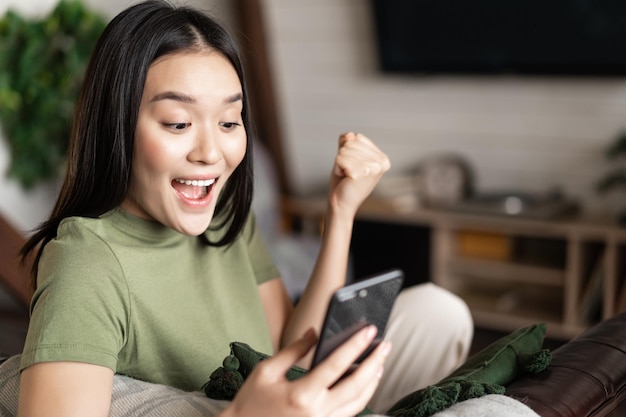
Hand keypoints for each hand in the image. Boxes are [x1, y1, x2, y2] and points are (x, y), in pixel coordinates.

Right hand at [224, 326, 390, 416]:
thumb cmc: (251, 402)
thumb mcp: (267, 371)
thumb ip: (294, 351)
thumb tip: (314, 333)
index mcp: (302, 394)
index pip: (337, 364)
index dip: (356, 345)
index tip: (370, 330)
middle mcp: (317, 413)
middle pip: (356, 385)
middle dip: (374, 363)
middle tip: (385, 345)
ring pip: (358, 403)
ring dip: (372, 382)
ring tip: (379, 363)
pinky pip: (349, 415)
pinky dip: (361, 398)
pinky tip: (365, 384)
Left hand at [328, 132, 389, 218]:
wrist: (341, 204)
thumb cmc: (344, 181)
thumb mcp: (347, 157)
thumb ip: (348, 142)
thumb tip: (349, 135)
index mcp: (382, 158)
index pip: (358, 137)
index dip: (348, 150)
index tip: (352, 166)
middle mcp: (381, 162)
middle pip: (351, 143)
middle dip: (343, 157)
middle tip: (348, 173)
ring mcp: (373, 167)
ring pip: (344, 150)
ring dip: (340, 163)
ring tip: (346, 176)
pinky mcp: (361, 173)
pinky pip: (339, 158)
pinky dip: (337, 168)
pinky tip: (344, 178)